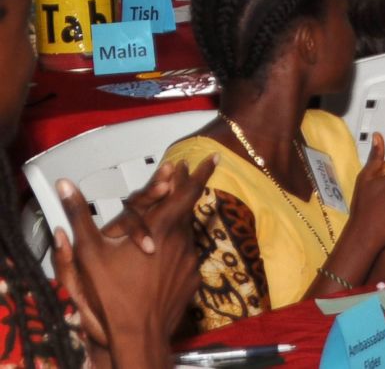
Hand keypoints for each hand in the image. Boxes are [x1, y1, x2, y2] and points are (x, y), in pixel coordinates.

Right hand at [51, 156, 215, 363]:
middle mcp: (182, 240)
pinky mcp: (193, 279)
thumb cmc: (110, 294)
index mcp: (161, 228)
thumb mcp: (88, 253)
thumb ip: (78, 215)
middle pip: (187, 209)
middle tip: (180, 178)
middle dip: (183, 193)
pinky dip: (176, 253)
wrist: (136, 334)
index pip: (186, 192)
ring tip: (161, 226)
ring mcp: (190, 260)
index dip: (199, 173)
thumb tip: (64, 186)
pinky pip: (186, 258)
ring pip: (186, 234)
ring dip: (176, 226)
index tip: (212, 157)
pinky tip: (160, 262)